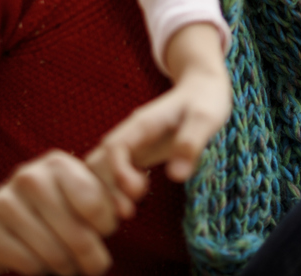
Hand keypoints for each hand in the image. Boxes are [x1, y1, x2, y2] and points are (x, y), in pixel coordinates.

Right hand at [0, 152, 117, 275]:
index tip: (104, 232)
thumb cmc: (51, 208)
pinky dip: (42, 272)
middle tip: (96, 266)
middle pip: (76, 233)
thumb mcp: (81, 194)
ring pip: (54, 253)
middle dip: (91, 256)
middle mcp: (29, 178)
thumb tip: (135, 196)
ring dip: (68, 267)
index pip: (95, 203)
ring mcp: (4, 205)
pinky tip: (42, 265)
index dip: (106, 226)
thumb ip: (113, 196)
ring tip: (69, 266)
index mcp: (57, 164)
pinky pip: (29, 265)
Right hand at [86, 24, 231, 205]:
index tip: (138, 192)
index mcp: (141, 125)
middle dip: (103, 189)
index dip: (118, 173)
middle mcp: (128, 135)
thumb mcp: (205, 119)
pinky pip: (110, 174)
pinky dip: (111, 192)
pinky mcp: (133, 155)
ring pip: (98, 171)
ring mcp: (129, 146)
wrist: (201, 87)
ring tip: (128, 212)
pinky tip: (129, 206)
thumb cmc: (204, 100)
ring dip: (105, 193)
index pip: (113, 149)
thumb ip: (191, 143)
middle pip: (96, 163)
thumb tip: (176, 177)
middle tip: (128, 212)